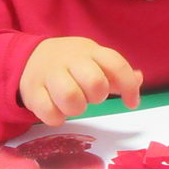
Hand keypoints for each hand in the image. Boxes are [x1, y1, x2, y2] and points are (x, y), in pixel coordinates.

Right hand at [19, 37, 142, 125]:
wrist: (30, 56)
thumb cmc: (71, 64)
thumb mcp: (94, 61)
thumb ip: (116, 73)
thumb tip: (138, 78)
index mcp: (90, 51)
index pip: (116, 64)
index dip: (129, 86)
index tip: (132, 103)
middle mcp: (70, 59)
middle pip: (94, 81)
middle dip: (97, 96)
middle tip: (90, 97)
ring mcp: (49, 74)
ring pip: (70, 96)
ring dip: (76, 108)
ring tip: (73, 105)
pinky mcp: (32, 90)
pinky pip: (48, 111)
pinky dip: (56, 117)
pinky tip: (57, 112)